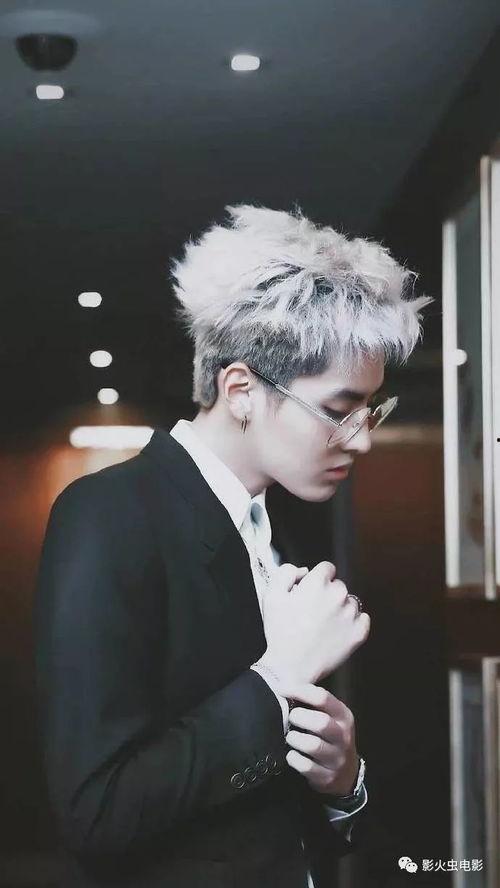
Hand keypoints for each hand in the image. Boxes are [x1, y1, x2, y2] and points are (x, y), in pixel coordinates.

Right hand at [259, 561, 369, 686]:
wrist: (290, 667)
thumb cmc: (280, 632)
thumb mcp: (271, 595)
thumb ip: (286, 573)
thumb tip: (304, 571)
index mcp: (317, 583)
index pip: (327, 568)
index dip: (317, 579)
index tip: (310, 591)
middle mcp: (338, 595)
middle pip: (338, 585)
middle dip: (327, 594)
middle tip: (313, 611)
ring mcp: (350, 615)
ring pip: (350, 602)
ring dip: (340, 608)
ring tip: (324, 624)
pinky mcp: (358, 633)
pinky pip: (363, 619)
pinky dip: (354, 622)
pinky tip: (339, 630)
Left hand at [284, 683, 359, 795]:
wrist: (347, 773)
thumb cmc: (331, 737)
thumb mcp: (331, 717)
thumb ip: (314, 702)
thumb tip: (285, 682)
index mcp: (343, 716)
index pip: (322, 697)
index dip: (299, 691)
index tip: (281, 688)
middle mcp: (343, 736)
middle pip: (320, 722)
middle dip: (299, 718)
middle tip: (290, 717)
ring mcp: (337, 758)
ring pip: (312, 746)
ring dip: (295, 739)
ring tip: (290, 736)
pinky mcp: (327, 777)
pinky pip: (306, 767)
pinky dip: (293, 759)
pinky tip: (292, 755)